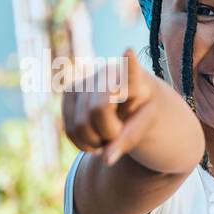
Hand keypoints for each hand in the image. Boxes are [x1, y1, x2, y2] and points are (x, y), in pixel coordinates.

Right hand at [62, 48, 177, 165]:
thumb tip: (106, 160)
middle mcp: (107, 73)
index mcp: (135, 79)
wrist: (131, 104)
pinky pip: (69, 129)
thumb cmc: (143, 114)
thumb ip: (129, 141)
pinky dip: (83, 143)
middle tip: (119, 134)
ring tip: (110, 135)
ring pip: (79, 125)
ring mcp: (85, 80)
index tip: (130, 52)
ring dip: (95, 141)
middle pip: (97, 111)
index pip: (131, 72)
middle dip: (108, 133)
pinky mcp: (69, 92)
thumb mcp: (145, 127)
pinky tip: (96, 137)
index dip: (128, 64)